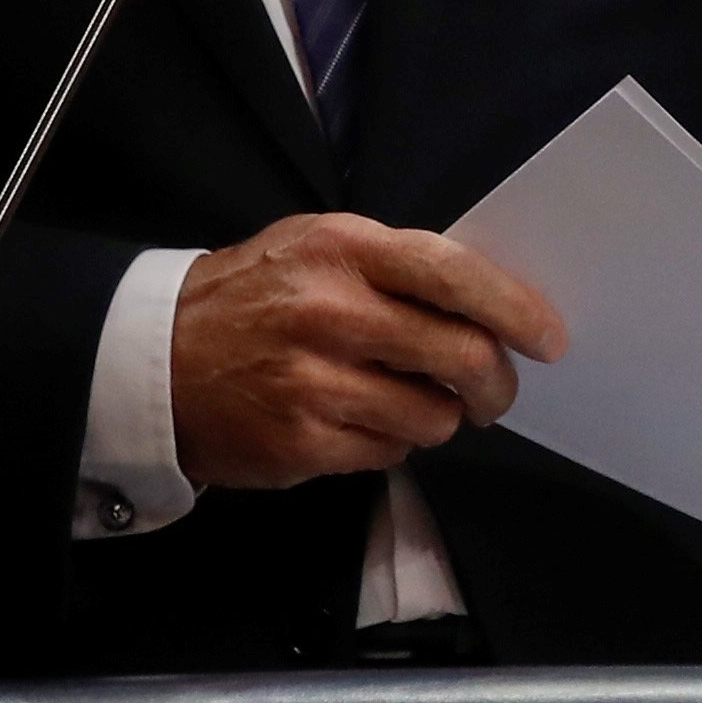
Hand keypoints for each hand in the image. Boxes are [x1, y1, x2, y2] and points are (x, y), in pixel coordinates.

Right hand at [169, 212, 565, 492]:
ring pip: (434, 416)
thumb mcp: (316, 249)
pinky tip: (362, 422)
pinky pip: (391, 453)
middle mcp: (331, 313)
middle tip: (494, 393)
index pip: (453, 275)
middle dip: (496, 384)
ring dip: (438, 417)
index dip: (513, 308)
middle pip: (462, 355)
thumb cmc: (253, 297)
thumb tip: (489, 303)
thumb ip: (395, 266)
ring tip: (409, 401)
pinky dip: (392, 442)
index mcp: (343, 251)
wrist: (154, 359)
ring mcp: (315, 383)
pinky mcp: (302, 443)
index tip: (547, 337)